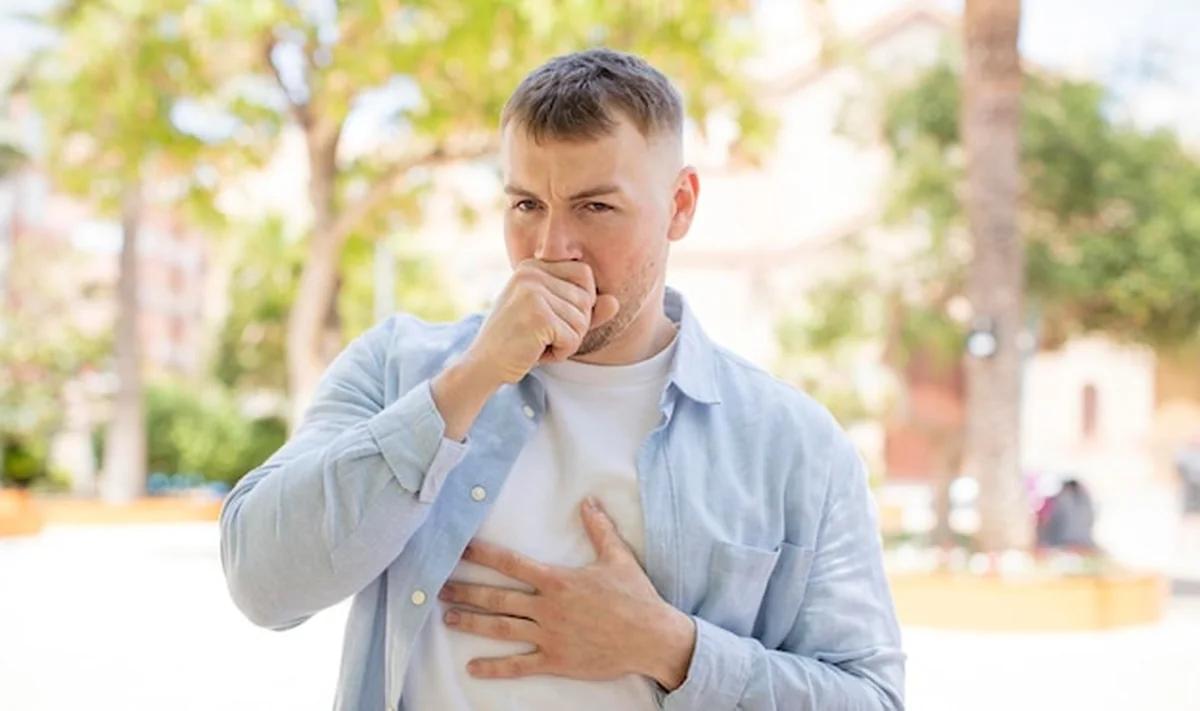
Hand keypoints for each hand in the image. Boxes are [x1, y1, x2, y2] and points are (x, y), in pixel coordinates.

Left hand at [439, 498, 695, 688]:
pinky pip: (519, 665)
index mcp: (558, 581)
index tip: (461, 549)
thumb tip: (587, 501)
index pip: (512, 564)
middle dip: (466, 591)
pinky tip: (472, 667)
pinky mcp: (556, 660)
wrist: (651, 637)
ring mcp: (549, 636)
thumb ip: (598, 528)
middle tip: (439, 588)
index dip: (484, 556)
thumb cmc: (635, 597)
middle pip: (498, 598)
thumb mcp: (617, 557)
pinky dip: (494, 668)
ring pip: (502, 628)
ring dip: (472, 622)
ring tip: (448, 618)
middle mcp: (547, 608)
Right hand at [462, 260, 620, 385]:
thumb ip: (583, 309)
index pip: (584, 274)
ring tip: (538, 343)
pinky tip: (537, 352)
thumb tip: (615, 302)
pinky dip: (562, 352)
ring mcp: (534, 292)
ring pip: (582, 320)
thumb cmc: (517, 342)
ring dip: (567, 341)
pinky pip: (573, 338)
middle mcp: (532, 273)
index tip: (553, 319)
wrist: (483, 365)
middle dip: (573, 326)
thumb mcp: (551, 319)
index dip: (580, 303)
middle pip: (586, 299)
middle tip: (542, 336)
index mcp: (533, 266)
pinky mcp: (538, 316)